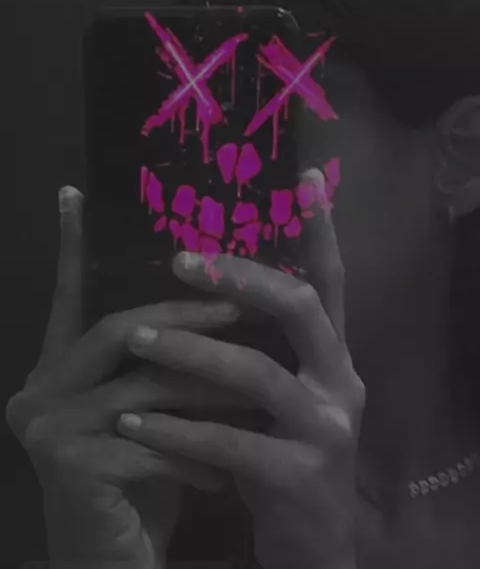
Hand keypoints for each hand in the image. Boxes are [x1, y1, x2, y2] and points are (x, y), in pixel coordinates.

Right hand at [5, 186, 243, 568]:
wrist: (116, 567)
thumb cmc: (143, 481)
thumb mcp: (156, 408)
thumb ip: (169, 358)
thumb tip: (230, 295)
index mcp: (57, 367)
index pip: (70, 296)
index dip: (71, 245)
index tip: (75, 193)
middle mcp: (39, 388)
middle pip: (122, 328)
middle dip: (187, 315)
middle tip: (242, 302)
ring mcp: (48, 426)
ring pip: (146, 382)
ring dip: (209, 383)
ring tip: (258, 379)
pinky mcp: (68, 464)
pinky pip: (154, 441)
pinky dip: (198, 451)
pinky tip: (227, 472)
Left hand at [116, 169, 365, 568]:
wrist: (315, 549)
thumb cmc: (288, 456)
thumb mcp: (287, 396)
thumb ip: (265, 347)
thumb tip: (207, 286)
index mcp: (335, 356)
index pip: (332, 281)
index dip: (322, 230)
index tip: (306, 178)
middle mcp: (341, 382)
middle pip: (299, 308)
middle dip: (241, 277)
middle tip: (182, 257)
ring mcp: (326, 429)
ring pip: (255, 373)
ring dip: (190, 351)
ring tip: (137, 336)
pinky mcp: (298, 478)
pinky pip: (228, 442)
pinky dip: (176, 429)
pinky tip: (133, 421)